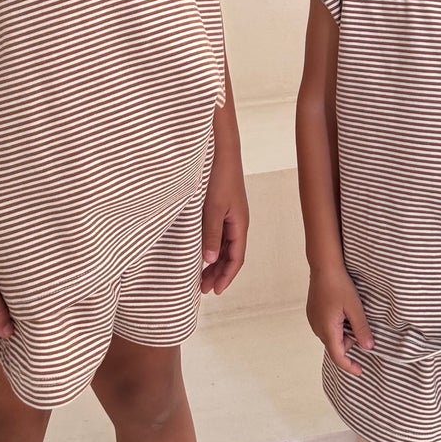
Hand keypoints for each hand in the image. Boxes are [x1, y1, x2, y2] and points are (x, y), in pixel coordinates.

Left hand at [201, 150, 248, 295]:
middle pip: (231, 254)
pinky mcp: (221, 207)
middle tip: (203, 289)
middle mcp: (237, 222)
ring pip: (224, 245)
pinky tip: (201, 252)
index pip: (236, 258)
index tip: (215, 291)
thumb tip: (211, 259)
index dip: (226, 276)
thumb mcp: (212, 207)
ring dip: (214, 262)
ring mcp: (229, 215)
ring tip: (201, 275)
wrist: (221, 150)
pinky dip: (211, 247)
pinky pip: (219, 234)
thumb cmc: (219, 176)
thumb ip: (211, 233)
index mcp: (240, 224)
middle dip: (219, 273)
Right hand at [307, 265, 373, 375]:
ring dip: (343, 331)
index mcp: (327, 329)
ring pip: (332, 335)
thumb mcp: (355, 307)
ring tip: (349, 311)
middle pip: (336, 345)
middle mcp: (317, 328)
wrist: (323, 266)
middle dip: (350, 340)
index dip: (349, 366)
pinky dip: (337, 324)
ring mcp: (313, 320)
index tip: (360, 372)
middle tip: (358, 320)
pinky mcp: (313, 313)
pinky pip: (327, 326)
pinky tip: (341, 308)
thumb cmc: (339, 284)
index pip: (338, 356)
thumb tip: (369, 347)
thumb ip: (361, 329)